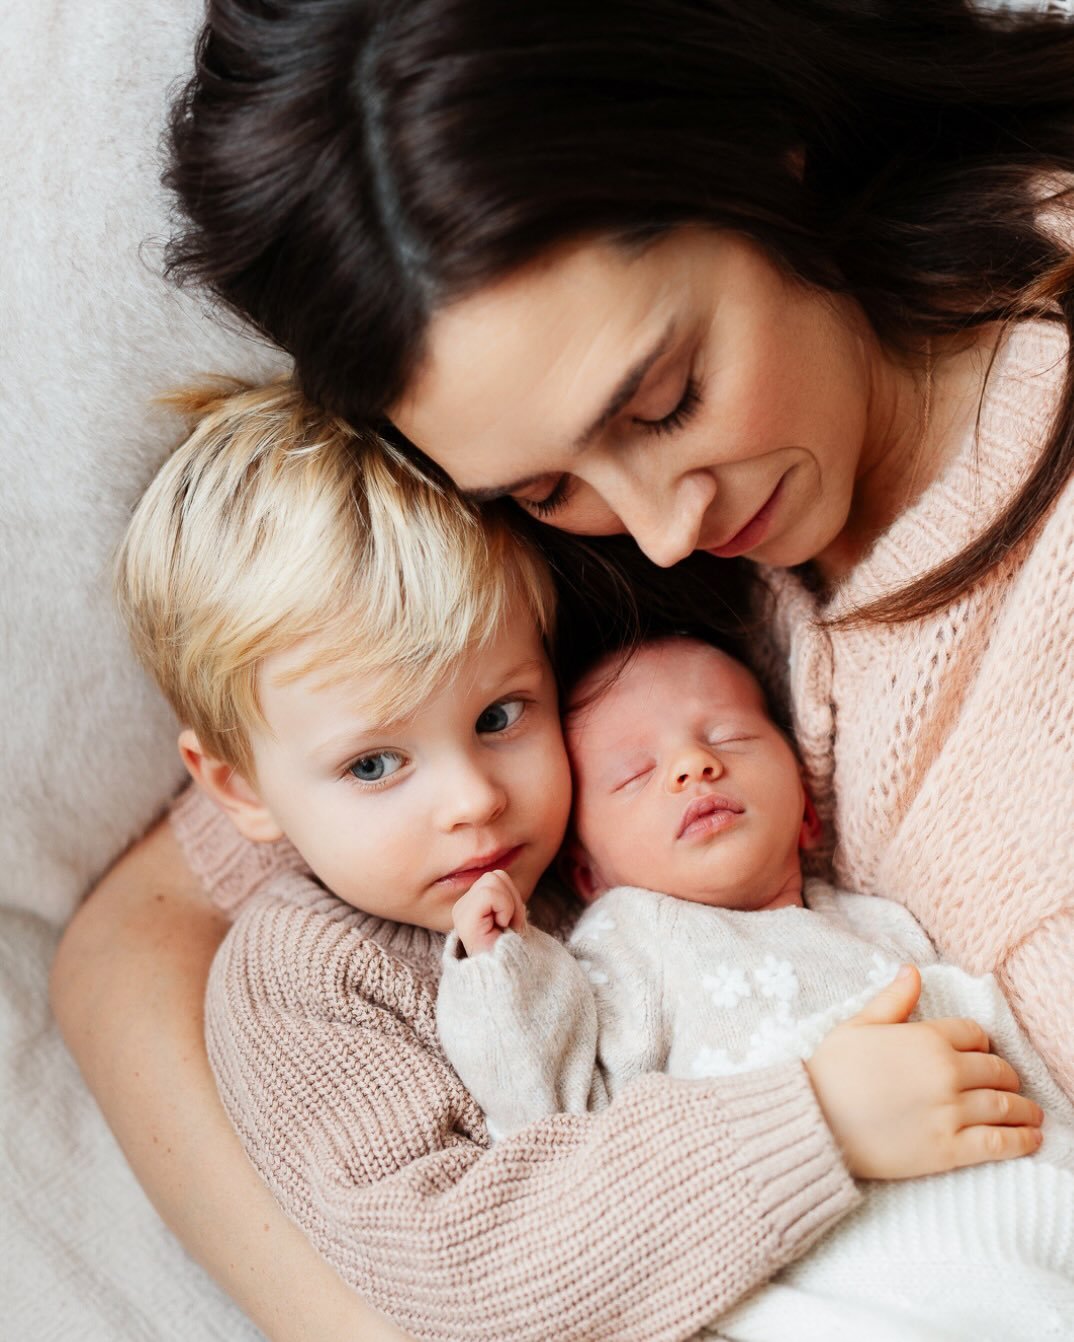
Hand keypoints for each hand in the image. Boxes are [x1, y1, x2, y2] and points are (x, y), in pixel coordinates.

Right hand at [452, 869, 527, 955]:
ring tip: (505, 928)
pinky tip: (500, 928)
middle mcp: (461, 906)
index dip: (512, 896)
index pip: (496, 877)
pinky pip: (490, 893)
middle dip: (512, 899)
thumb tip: (500, 876)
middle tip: (509, 926)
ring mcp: (460, 911)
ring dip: (509, 905)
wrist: (508, 978)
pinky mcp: (463, 918)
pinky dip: (504, 908)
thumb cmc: (512, 951)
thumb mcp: (511, 916)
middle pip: (496, 875)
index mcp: (472, 904)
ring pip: (493, 879)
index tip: (511, 923)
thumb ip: (504, 895)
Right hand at [805, 965, 1043, 1179]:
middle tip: (1009, 1085)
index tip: (980, 1055)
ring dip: (1025, 1110)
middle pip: (996, 1070)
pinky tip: (1031, 1139)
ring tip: (1032, 1115)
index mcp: (926, 1038)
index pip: (975, 1035)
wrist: (816, 1120)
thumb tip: (913, 970)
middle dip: (1006, 1077)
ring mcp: (950, 1112)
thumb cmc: (832, 1071)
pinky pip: (999, 1143)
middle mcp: (946, 1072)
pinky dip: (1022, 1141)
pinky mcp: (949, 1149)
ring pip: (1004, 1106)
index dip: (980, 1044)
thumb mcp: (858, 1025)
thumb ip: (893, 1000)